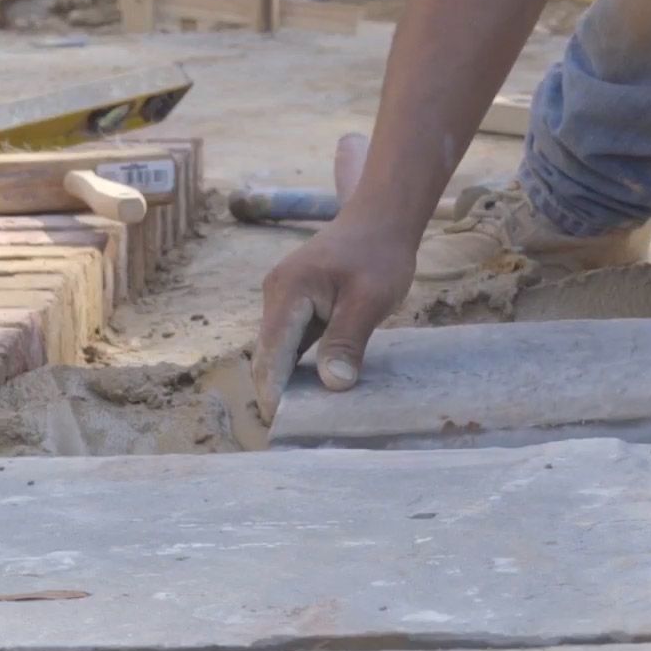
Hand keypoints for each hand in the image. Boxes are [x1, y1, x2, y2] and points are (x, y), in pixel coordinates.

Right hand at [251, 216, 416, 423]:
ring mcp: (283, 300)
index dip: (274, 392)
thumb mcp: (370, 300)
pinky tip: (315, 390)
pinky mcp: (296, 305)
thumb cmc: (379, 255)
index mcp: (288, 292)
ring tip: (304, 419)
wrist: (381, 219)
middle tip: (294, 432)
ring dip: (288, 382)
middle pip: (269, 355)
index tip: (283, 426)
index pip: (272, 353)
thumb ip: (348, 341)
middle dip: (277, 392)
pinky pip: (292, 342)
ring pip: (279, 351)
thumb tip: (334, 385)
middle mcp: (276, 296)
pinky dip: (299, 366)